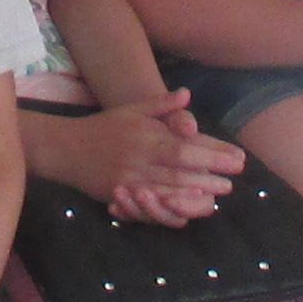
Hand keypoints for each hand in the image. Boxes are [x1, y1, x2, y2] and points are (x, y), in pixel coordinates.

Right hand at [66, 93, 241, 217]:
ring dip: (195, 192)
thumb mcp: (133, 110)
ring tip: (217, 196)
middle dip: (210, 175)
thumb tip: (187, 95)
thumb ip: (161, 105)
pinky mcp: (119, 190)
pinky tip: (186, 206)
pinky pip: (149, 200)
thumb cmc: (104, 127)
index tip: (236, 158)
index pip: (186, 144)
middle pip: (181, 167)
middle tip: (232, 182)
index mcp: (147, 133)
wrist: (66, 147)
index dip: (213, 153)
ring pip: (168, 186)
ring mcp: (129, 175)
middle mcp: (140, 154)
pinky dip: (170, 204)